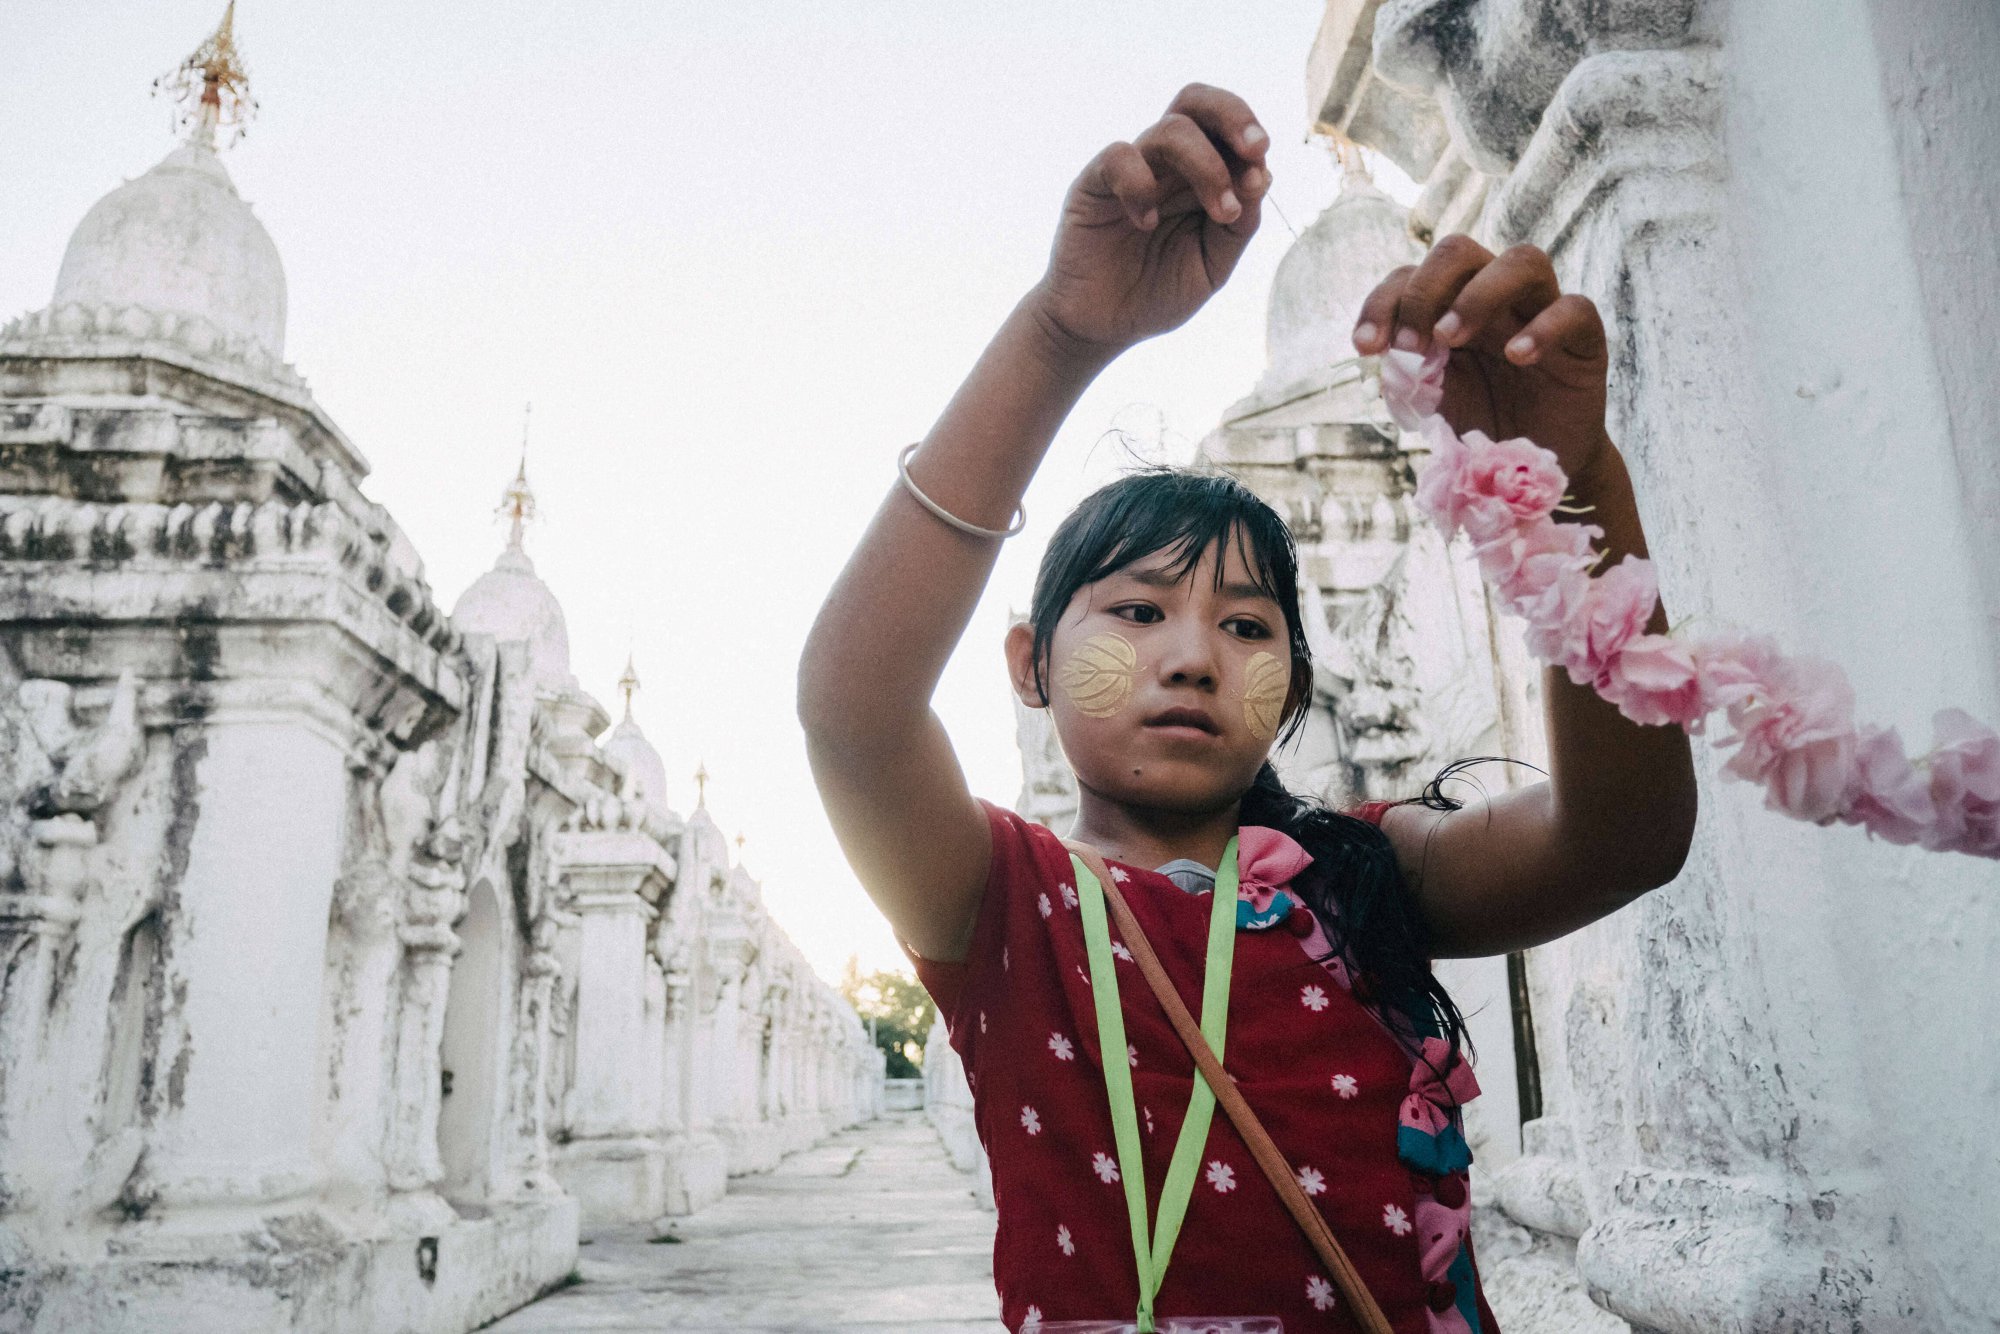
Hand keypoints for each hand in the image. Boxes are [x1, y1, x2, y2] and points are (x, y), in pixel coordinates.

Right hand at [1028, 84, 1269, 364]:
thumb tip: (1262, 176)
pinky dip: (1141, 185)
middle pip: (1196, 101)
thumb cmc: (1156, 293)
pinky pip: (1119, 158)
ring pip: (1169, 130)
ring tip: (1219, 212)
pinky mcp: (1093, 185)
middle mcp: (1166, 165)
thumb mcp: (1212, 266)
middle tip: (1254, 150)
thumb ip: (1239, 226)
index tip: (1259, 178)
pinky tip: (1147, 224)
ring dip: (1206, 165)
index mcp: (1197, 176)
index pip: (1225, 129)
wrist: (1102, 328)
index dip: (1249, 140)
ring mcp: (1131, 171)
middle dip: (1234, 115)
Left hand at [1352, 237, 1611, 484]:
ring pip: (1523, 261)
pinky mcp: (1584, 339)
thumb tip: (1380, 349)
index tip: (1364, 347)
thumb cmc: (1477, 425)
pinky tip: (1517, 356)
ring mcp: (1542, 310)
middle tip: (1408, 344)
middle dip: (1425, 289)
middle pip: (1461, 252)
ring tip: (1449, 338)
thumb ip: (1407, 369)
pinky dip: (1544, 327)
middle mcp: (1495, 296)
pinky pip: (1575, 309)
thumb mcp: (1432, 398)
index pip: (1411, 275)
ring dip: (1478, 295)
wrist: (1529, 473)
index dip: (1382, 303)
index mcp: (1450, 304)